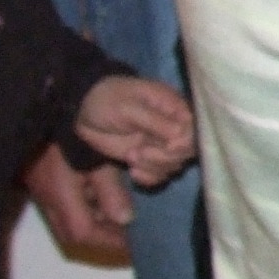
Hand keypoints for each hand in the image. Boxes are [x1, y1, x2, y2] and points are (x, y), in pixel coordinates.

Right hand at [25, 141, 134, 262]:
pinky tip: (100, 200)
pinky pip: (64, 210)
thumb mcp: (96, 160)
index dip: (109, 242)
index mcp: (61, 196)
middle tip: (127, 235)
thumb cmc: (71, 132)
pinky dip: (84, 211)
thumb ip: (110, 191)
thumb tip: (126, 220)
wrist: (40, 110)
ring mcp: (43, 195)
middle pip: (74, 234)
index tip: (132, 245)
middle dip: (102, 238)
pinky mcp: (42, 186)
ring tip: (119, 219)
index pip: (85, 233)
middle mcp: (48, 201)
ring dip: (93, 225)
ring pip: (68, 223)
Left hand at [74, 76, 195, 186]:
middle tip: (139, 152)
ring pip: (175, 165)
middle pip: (188, 150)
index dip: (185, 141)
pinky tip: (133, 171)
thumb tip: (181, 134)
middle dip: (164, 157)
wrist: (83, 115)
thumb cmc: (107, 101)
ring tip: (130, 156)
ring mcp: (162, 144)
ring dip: (153, 167)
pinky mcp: (151, 158)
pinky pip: (161, 175)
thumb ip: (155, 121)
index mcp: (174, 107)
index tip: (167, 146)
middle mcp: (174, 126)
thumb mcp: (129, 107)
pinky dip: (148, 177)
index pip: (195, 128)